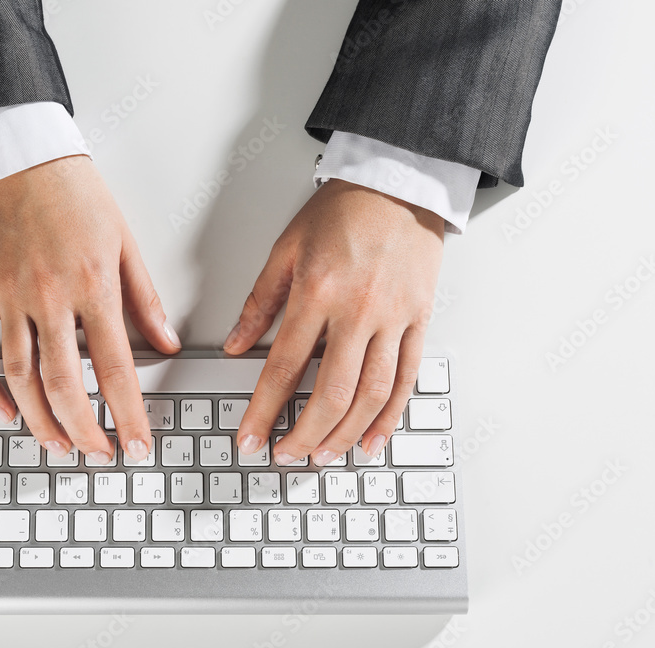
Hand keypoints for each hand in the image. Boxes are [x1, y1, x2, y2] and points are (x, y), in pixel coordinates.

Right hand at [0, 155, 180, 462]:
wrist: (21, 156)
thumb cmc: (76, 194)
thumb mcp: (125, 243)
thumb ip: (144, 300)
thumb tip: (166, 345)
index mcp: (93, 286)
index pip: (116, 369)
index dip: (128, 416)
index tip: (137, 445)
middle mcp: (49, 297)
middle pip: (65, 385)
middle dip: (84, 431)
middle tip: (97, 454)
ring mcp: (8, 296)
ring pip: (20, 377)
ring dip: (39, 420)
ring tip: (57, 445)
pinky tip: (5, 410)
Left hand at [224, 178, 443, 465]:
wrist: (398, 183)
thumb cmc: (341, 212)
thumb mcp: (285, 249)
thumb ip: (259, 302)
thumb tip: (235, 346)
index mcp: (316, 293)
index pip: (284, 368)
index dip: (264, 410)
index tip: (250, 438)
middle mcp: (357, 311)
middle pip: (331, 393)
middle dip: (305, 435)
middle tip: (287, 457)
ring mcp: (393, 319)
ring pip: (372, 394)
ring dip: (346, 434)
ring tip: (324, 456)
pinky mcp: (419, 320)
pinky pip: (407, 378)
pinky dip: (391, 415)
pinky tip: (374, 438)